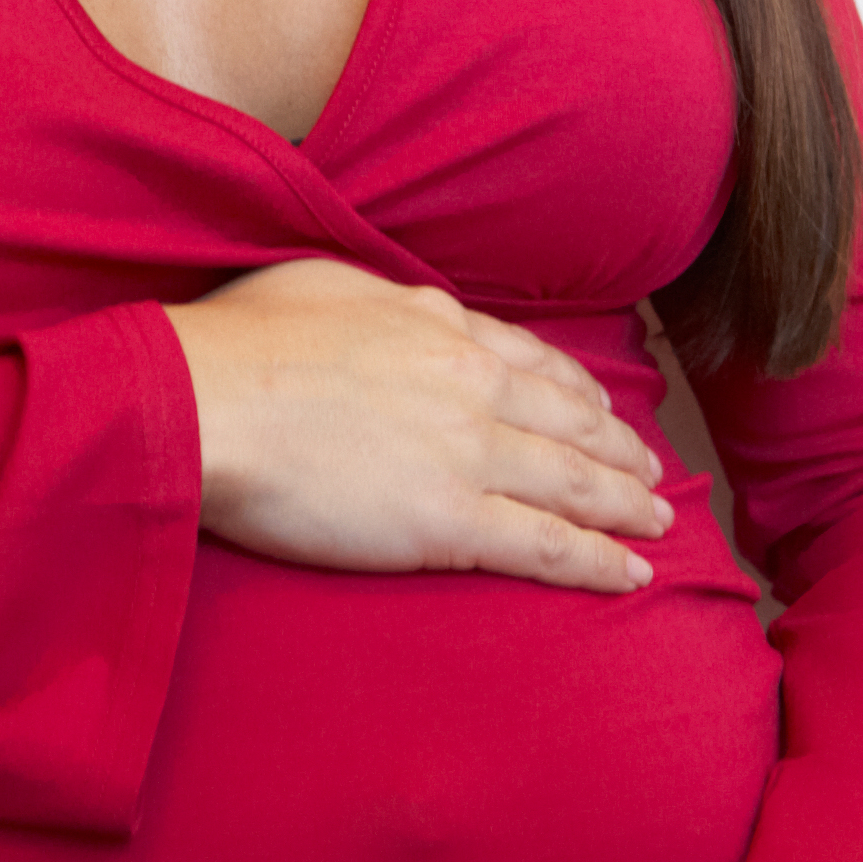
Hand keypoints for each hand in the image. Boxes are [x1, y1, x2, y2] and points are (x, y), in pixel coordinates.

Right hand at [163, 259, 672, 589]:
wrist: (204, 399)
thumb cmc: (238, 343)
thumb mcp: (323, 285)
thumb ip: (378, 302)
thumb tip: (392, 308)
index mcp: (442, 328)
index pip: (536, 364)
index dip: (581, 395)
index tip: (605, 413)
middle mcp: (473, 384)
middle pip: (572, 423)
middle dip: (620, 453)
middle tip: (653, 475)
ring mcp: (468, 452)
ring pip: (574, 484)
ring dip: (626, 508)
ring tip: (658, 526)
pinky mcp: (449, 520)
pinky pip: (545, 545)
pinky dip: (598, 562)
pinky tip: (631, 575)